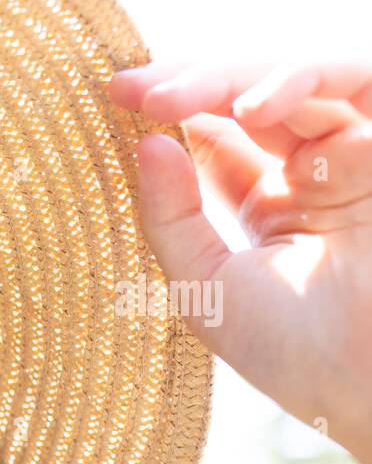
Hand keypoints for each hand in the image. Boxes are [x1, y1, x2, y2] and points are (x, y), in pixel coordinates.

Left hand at [108, 61, 371, 463]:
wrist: (365, 383)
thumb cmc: (291, 352)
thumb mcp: (204, 284)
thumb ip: (172, 216)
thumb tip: (143, 143)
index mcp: (271, 208)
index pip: (218, 138)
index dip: (170, 114)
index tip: (116, 98)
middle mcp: (315, 177)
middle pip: (250, 102)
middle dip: (188, 86)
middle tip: (132, 88)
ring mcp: (356, 160)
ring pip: (296, 85)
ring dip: (230, 80)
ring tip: (171, 99)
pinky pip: (352, 88)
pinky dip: (298, 84)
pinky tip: (247, 110)